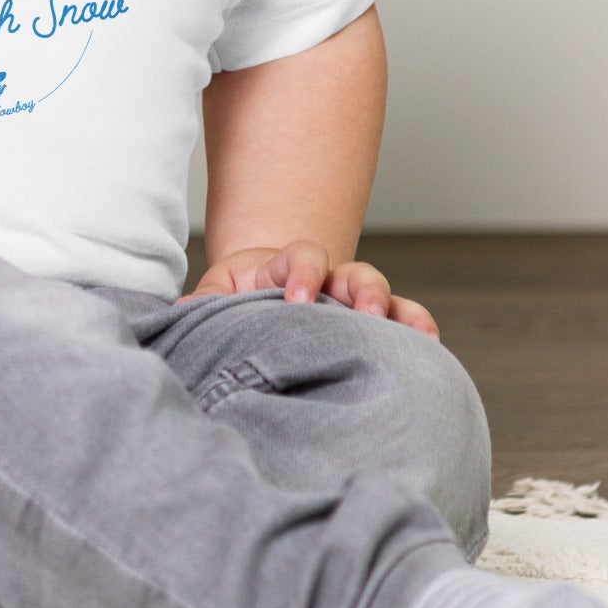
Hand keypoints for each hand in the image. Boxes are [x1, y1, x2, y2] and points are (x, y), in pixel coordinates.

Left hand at [181, 241, 438, 336]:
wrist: (260, 298)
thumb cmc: (237, 299)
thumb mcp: (217, 295)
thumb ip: (204, 302)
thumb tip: (178, 315)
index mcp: (287, 266)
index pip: (302, 257)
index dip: (303, 274)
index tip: (296, 301)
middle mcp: (329, 279)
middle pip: (355, 272)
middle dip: (361, 290)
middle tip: (361, 314)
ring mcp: (352, 301)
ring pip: (383, 295)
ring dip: (396, 311)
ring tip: (412, 336)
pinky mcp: (371, 323)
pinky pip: (402, 321)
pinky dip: (417, 330)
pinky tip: (430, 350)